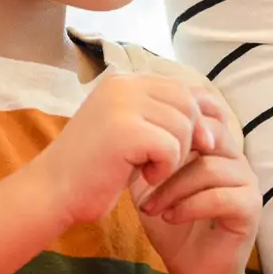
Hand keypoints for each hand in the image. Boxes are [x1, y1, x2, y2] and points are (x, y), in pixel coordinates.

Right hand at [33, 71, 215, 229]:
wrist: (53, 192)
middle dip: (191, 136)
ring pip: (182, 125)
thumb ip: (165, 115)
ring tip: (150, 170)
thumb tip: (219, 113)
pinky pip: (171, 147)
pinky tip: (144, 177)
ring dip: (176, 155)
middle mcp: (122, 84)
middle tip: (173, 162)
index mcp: (124, 80)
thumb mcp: (134, 131)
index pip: (183, 86)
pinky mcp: (124, 130)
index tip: (206, 141)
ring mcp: (121, 104)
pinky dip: (165, 168)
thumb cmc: (97, 167)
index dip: (203, 114)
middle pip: (187, 103)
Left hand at [135, 89, 260, 273]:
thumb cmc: (174, 225)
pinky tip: (169, 217)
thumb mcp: (154, 185)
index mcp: (217, 149)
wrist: (193, 271)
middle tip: (142, 174)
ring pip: (209, 168)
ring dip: (172, 188)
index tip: (143, 143)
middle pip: (208, 136)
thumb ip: (151, 156)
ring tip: (149, 207)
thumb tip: (131, 128)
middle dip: (169, 156)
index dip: (177, 125)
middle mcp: (237, 160)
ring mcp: (247, 183)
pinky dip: (189, 206)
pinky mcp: (250, 208)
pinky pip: (220, 197)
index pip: (206, 116)